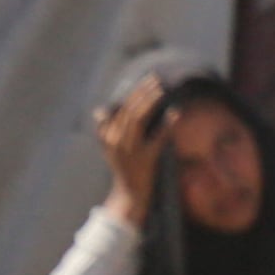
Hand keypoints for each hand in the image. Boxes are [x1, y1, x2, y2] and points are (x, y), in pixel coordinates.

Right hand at [95, 77, 164, 220]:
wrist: (129, 196)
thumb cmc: (122, 170)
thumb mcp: (109, 149)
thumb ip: (104, 130)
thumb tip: (99, 111)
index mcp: (109, 136)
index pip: (122, 108)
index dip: (135, 92)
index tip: (147, 80)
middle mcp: (117, 140)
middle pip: (130, 110)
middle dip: (143, 92)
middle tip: (156, 79)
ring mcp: (131, 149)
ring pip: (139, 119)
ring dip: (151, 101)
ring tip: (162, 89)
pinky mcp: (146, 158)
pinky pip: (157, 138)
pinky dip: (166, 125)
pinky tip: (175, 113)